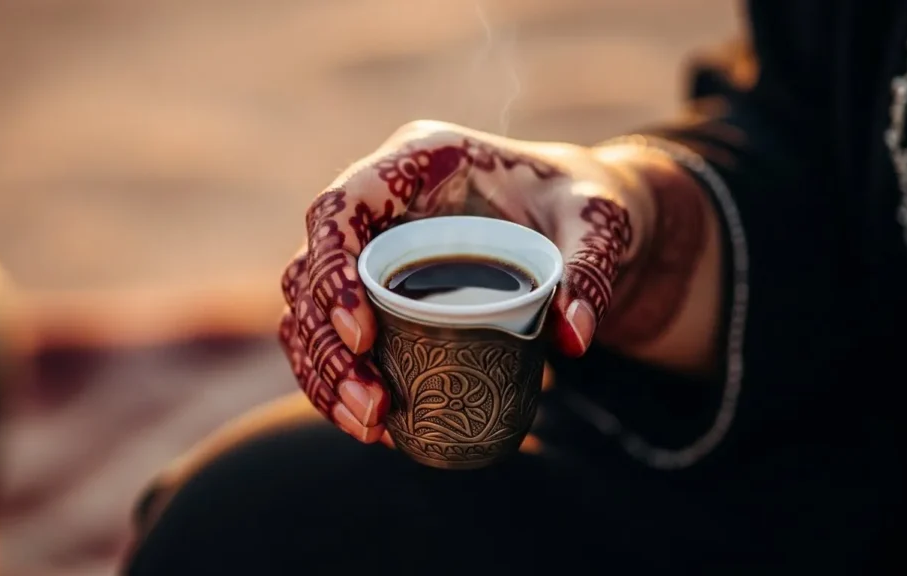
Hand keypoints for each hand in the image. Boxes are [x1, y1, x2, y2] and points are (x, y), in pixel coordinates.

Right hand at [278, 121, 711, 442]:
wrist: (581, 222)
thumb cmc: (583, 205)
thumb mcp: (600, 223)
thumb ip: (590, 269)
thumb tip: (571, 338)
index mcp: (420, 159)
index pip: (343, 206)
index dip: (334, 271)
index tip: (364, 336)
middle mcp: (383, 202)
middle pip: (310, 267)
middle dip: (327, 346)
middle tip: (371, 409)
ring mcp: (374, 246)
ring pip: (307, 307)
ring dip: (324, 372)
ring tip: (370, 428)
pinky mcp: (378, 288)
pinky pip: (330, 335)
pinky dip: (337, 380)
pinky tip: (372, 427)